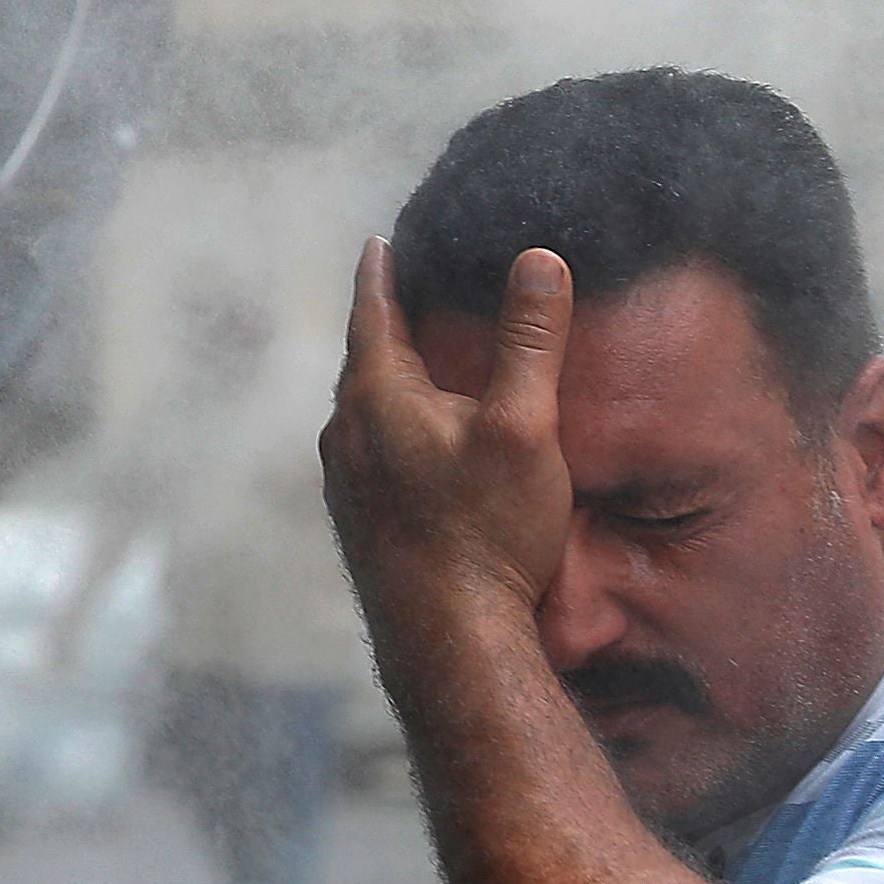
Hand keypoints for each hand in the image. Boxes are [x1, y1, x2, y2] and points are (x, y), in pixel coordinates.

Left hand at [321, 238, 573, 656]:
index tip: (378, 242)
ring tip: (409, 359)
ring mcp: (344, 483)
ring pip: (363, 410)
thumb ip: (530, 343)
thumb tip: (539, 259)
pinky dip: (390, 425)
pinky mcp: (359, 521)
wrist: (449, 642)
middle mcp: (344, 435)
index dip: (381, 274)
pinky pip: (369, 450)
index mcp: (374, 399)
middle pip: (363, 361)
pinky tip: (415, 442)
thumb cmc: (487, 532)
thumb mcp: (522, 427)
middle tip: (397, 290)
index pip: (372, 314)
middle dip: (383, 324)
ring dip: (386, 380)